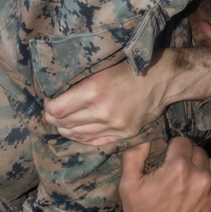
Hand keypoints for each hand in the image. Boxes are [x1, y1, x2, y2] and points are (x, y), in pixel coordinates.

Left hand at [43, 47, 210, 145]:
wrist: (162, 80)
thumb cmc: (131, 68)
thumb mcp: (102, 69)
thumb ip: (81, 84)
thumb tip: (57, 94)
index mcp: (94, 91)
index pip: (56, 110)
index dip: (47, 107)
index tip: (49, 100)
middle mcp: (101, 111)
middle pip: (64, 124)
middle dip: (54, 119)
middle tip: (53, 111)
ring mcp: (113, 126)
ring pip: (77, 135)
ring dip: (66, 129)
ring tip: (64, 122)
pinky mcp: (123, 135)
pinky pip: (94, 142)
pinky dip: (82, 138)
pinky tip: (79, 132)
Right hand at [119, 138, 210, 211]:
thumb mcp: (128, 185)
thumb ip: (134, 155)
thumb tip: (146, 137)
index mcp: (178, 167)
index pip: (182, 142)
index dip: (173, 150)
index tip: (168, 161)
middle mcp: (201, 177)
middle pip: (198, 152)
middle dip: (188, 159)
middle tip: (179, 175)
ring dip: (206, 169)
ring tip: (194, 182)